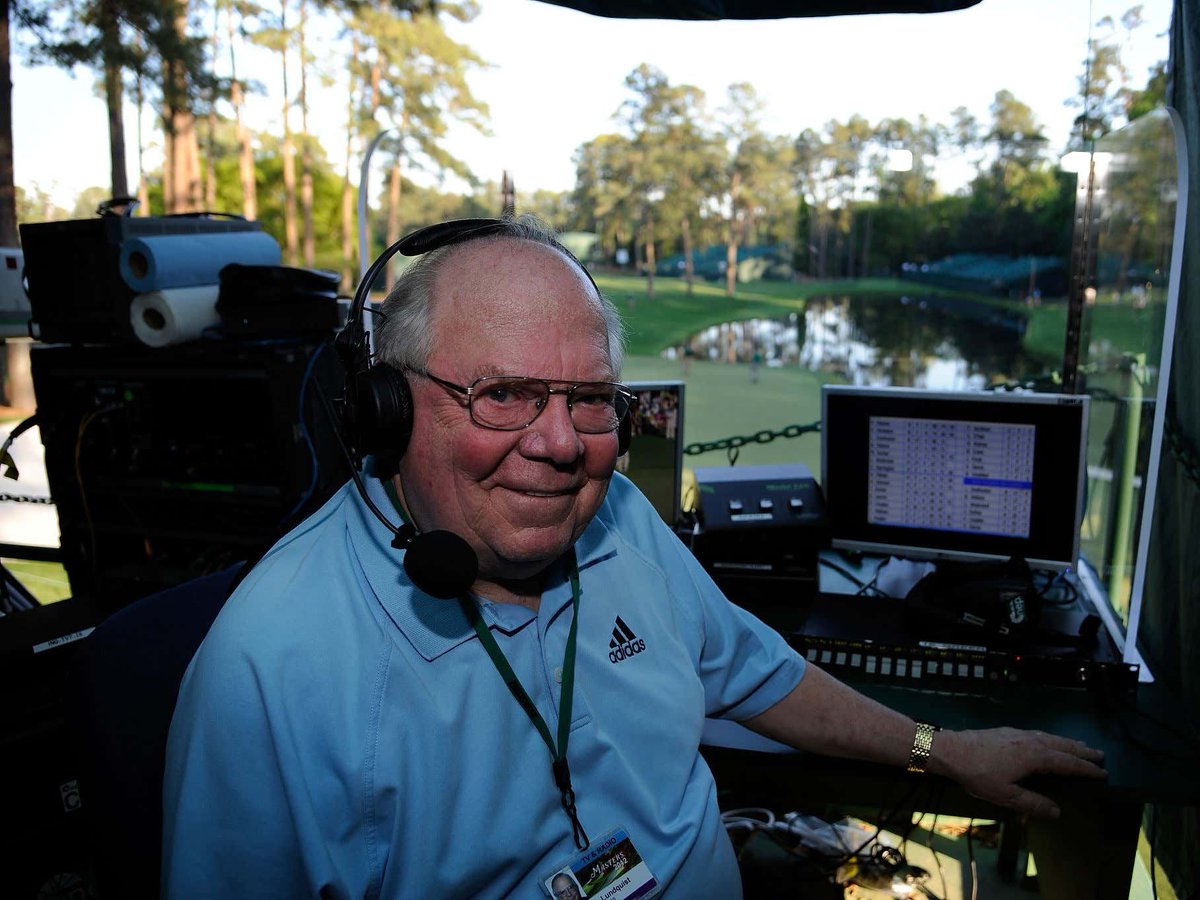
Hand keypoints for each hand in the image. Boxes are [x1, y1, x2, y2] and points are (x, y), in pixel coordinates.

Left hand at [931, 727, 1106, 817]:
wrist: (951, 750)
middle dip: (1082, 751)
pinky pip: (1038, 734)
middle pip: (1062, 746)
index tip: (1103, 772)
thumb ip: (1032, 804)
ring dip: (1067, 743)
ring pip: (1050, 737)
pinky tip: (1048, 741)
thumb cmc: (978, 774)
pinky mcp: (1007, 731)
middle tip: (1099, 755)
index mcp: (1035, 756)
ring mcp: (1018, 733)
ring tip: (1080, 746)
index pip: (1068, 763)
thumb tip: (1056, 811)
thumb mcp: (1006, 795)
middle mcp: (1030, 741)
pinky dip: (1051, 738)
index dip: (1086, 769)